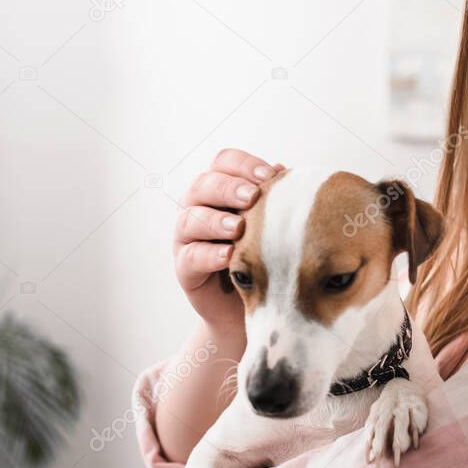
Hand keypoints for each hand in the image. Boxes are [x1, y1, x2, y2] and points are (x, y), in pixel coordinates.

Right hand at [174, 148, 284, 333]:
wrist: (260, 305)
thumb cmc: (269, 256)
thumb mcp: (275, 225)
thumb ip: (276, 198)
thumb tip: (282, 171)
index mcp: (221, 190)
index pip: (223, 162)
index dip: (243, 165)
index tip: (269, 176)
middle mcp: (199, 208)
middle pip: (201, 185)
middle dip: (227, 188)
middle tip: (252, 196)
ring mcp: (187, 238)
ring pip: (189, 219)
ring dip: (215, 220)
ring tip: (239, 228)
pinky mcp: (184, 268)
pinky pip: (189, 256)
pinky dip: (208, 254)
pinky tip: (229, 256)